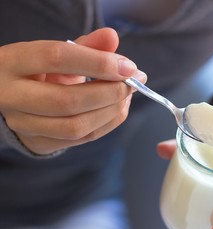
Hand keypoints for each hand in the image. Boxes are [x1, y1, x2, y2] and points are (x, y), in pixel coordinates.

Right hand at [0, 28, 145, 154]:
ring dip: (112, 110)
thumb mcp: (57, 53)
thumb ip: (85, 45)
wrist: (14, 99)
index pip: (56, 58)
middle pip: (68, 100)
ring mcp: (23, 125)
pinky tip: (118, 108)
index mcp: (12, 62)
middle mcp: (11, 96)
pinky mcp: (40, 143)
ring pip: (76, 126)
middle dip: (110, 92)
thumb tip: (112, 37)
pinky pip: (83, 138)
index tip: (128, 66)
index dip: (98, 62)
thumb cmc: (39, 71)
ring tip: (127, 95)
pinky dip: (109, 123)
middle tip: (134, 82)